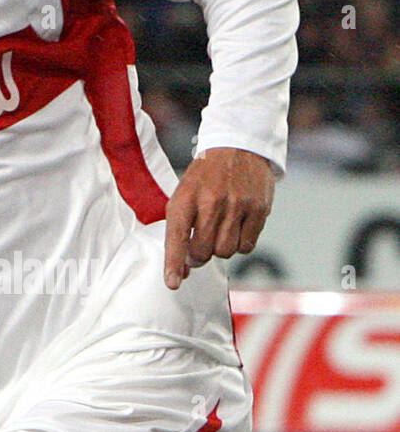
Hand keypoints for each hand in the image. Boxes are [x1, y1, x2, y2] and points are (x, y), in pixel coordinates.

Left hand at [164, 147, 274, 289]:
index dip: (174, 263)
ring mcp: (238, 206)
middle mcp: (211, 202)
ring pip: (226, 252)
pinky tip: (237, 227)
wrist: (238, 147)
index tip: (172, 283)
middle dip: (198, 255)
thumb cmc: (205, 178)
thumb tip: (183, 271)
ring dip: (220, 248)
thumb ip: (181, 230)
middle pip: (203, 252)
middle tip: (200, 245)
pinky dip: (240, 244)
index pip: (177, 237)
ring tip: (220, 229)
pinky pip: (247, 246)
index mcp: (186, 197)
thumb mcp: (184, 194)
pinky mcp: (259, 210)